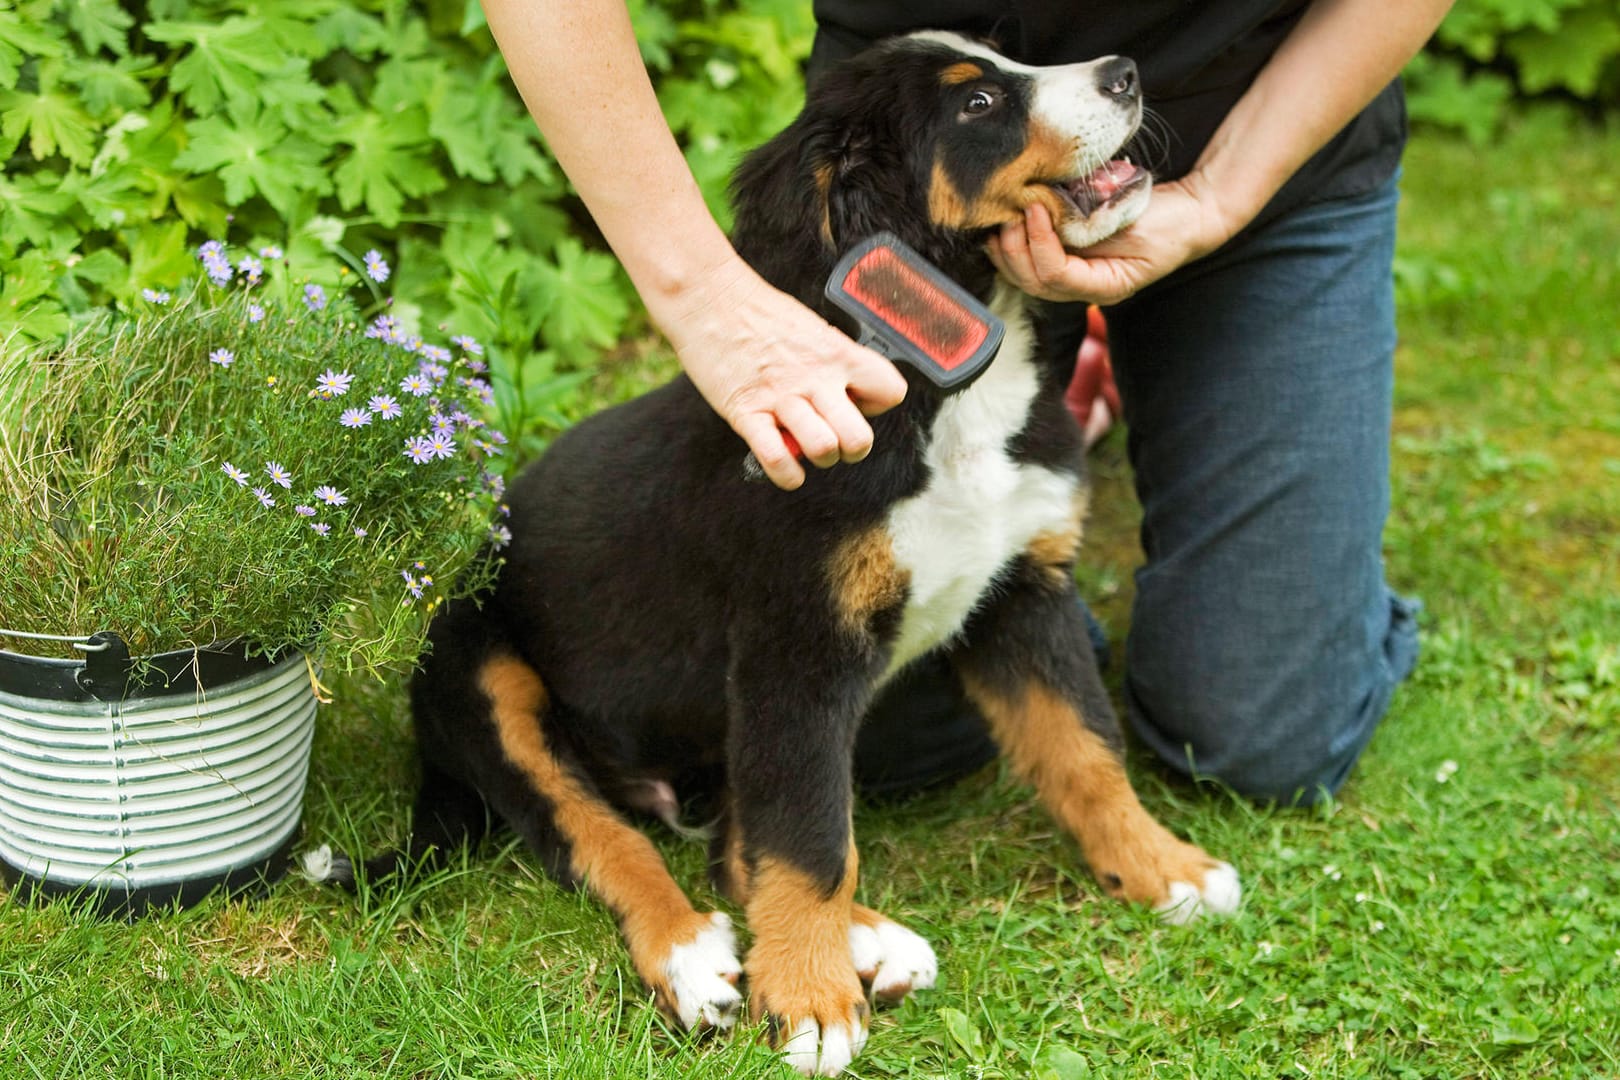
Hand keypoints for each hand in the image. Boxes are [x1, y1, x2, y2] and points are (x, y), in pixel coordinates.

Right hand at [651, 257, 907, 490]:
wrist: (709, 296)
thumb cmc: (759, 313)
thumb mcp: (813, 329)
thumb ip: (834, 361)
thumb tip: (846, 392)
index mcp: (838, 354)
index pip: (890, 392)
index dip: (876, 406)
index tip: (854, 401)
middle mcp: (815, 378)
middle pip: (860, 438)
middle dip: (851, 449)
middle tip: (834, 438)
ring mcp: (781, 397)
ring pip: (823, 450)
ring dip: (818, 458)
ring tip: (805, 446)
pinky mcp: (746, 411)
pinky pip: (776, 458)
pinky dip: (786, 474)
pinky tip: (786, 467)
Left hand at [987, 176, 1235, 305]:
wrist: (1192, 215)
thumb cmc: (1170, 222)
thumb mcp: (1134, 225)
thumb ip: (1092, 229)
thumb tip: (1047, 220)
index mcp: (1104, 287)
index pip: (1055, 274)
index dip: (1038, 241)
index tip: (1035, 207)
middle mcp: (1085, 289)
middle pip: (1033, 281)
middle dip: (1014, 248)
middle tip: (1009, 211)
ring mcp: (1077, 278)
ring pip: (1026, 276)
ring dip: (1008, 249)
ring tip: (1002, 217)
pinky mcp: (1072, 260)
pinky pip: (1033, 261)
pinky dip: (1016, 244)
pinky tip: (1007, 223)